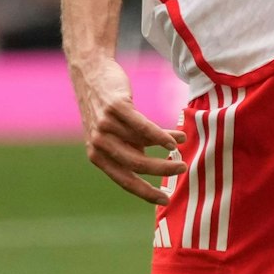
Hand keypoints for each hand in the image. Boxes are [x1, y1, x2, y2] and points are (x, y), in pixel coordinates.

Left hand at [69, 55, 185, 203]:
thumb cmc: (108, 108)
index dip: (146, 192)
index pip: (125, 181)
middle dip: (162, 170)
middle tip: (182, 169)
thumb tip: (166, 159)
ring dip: (167, 146)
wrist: (90, 73)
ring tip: (183, 143)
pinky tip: (174, 139)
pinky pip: (142, 126)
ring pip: (142, 144)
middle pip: (136, 165)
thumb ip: (136, 148)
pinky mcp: (115, 107)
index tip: (165, 200)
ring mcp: (106, 125)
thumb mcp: (118, 134)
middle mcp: (99, 144)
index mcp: (98, 156)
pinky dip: (160, 135)